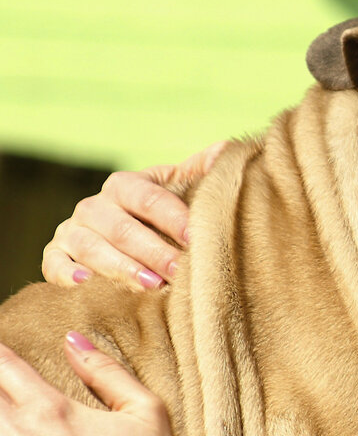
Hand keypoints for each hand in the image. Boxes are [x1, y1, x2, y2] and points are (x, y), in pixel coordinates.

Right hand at [41, 141, 227, 290]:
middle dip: (153, 251)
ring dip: (120, 268)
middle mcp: (94, 206)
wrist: (116, 233)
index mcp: (125, 185)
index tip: (196, 238)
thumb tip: (227, 151)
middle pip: (122, 229)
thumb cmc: (158, 213)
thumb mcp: (178, 187)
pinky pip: (53, 265)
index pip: (149, 198)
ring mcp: (71, 231)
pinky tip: (86, 283)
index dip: (173, 217)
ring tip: (150, 285)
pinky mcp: (54, 256)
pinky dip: (66, 274)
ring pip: (91, 248)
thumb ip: (202, 171)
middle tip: (179, 271)